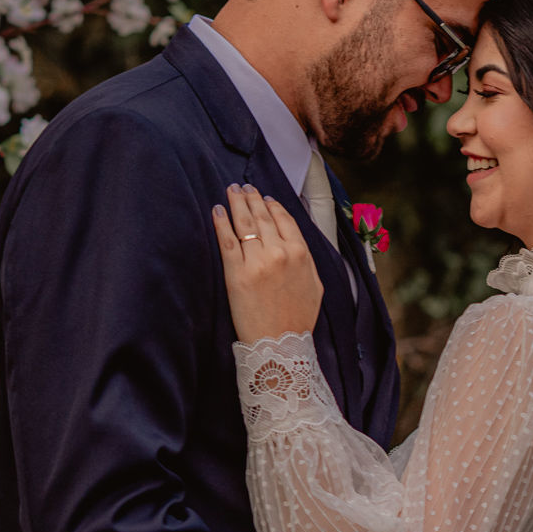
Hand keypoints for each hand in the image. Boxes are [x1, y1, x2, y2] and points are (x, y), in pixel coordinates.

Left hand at [212, 184, 322, 342]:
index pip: (284, 219)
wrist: (280, 344)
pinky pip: (227, 241)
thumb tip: (296, 242)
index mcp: (300, 253)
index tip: (263, 197)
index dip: (272, 205)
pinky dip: (221, 223)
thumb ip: (307, 260)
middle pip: (262, 217)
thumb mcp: (315, 285)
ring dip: (236, 203)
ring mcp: (257, 262)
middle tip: (242, 187)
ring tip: (231, 191)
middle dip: (251, 198)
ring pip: (245, 223)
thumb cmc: (298, 319)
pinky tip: (218, 210)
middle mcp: (279, 253)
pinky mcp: (237, 274)